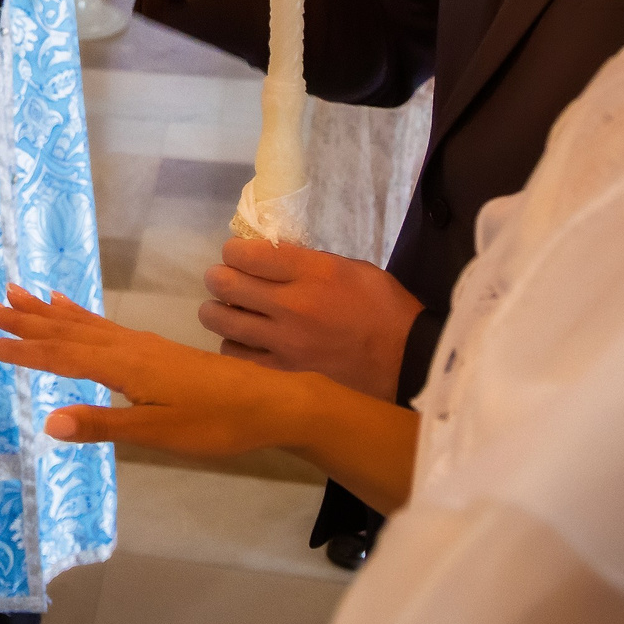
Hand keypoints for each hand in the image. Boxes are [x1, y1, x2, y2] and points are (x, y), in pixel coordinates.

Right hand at [0, 285, 306, 461]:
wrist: (270, 402)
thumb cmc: (216, 424)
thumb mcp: (158, 432)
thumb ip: (103, 425)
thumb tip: (48, 422)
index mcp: (122, 366)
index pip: (58, 356)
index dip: (18, 349)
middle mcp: (126, 347)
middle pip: (65, 331)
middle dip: (24, 319)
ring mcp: (139, 345)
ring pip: (82, 323)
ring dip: (46, 312)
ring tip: (16, 294)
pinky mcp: (151, 349)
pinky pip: (102, 324)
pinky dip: (78, 314)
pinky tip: (70, 307)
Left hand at [201, 239, 423, 399]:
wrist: (406, 359)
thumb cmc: (383, 307)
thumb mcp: (351, 268)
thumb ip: (307, 262)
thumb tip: (268, 257)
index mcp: (311, 273)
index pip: (246, 254)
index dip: (232, 251)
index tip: (236, 255)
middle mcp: (290, 306)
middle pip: (224, 284)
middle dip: (218, 277)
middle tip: (225, 280)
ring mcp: (283, 342)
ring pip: (220, 321)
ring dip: (217, 311)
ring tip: (228, 310)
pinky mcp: (283, 371)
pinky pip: (235, 356)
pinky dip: (232, 345)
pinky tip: (242, 341)